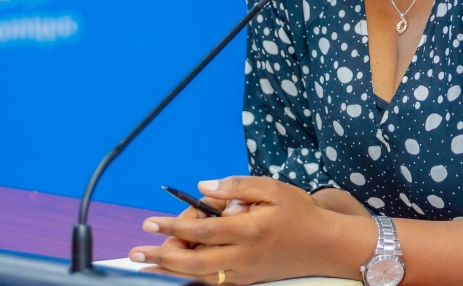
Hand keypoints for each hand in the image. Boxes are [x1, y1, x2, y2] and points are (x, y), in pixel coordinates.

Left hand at [129, 176, 372, 284]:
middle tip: (136, 253)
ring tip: (149, 264)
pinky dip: (192, 278)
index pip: (200, 230)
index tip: (150, 222)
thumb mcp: (272, 188)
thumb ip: (236, 187)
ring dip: (171, 271)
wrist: (326, 245)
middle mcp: (242, 256)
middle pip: (192, 261)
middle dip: (161, 257)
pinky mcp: (248, 279)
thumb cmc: (301, 213)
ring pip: (199, 277)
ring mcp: (244, 272)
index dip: (172, 226)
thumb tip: (204, 188)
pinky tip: (179, 271)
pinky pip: (213, 283)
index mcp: (247, 230)